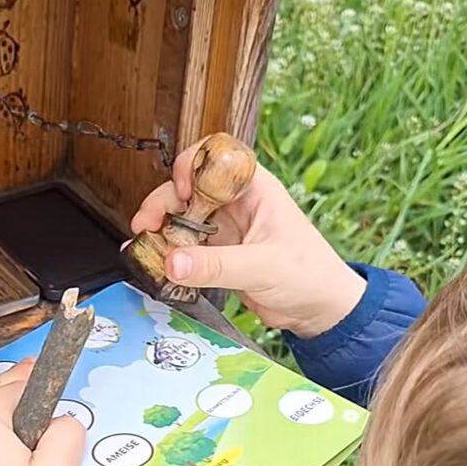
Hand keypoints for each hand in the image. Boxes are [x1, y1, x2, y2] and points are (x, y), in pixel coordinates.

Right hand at [131, 138, 364, 338]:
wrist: (320, 309)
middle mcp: (235, 202)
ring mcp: (224, 228)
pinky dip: (168, 255)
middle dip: (163, 204)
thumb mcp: (263, 267)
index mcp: (254, 187)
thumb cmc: (309, 275)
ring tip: (146, 250)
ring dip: (162, 232)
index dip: (191, 165)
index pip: (215, 156)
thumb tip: (173, 263)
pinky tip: (158, 267)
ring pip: (181, 218)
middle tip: (146, 227)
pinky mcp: (216, 253)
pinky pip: (184, 247)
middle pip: (187, 188)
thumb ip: (217, 266)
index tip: (180, 190)